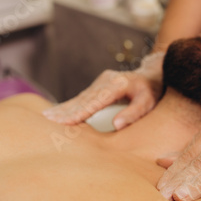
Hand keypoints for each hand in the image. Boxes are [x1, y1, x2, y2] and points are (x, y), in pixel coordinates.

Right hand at [43, 53, 164, 129]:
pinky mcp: (99, 84)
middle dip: (65, 110)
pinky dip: (70, 105)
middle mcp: (106, 80)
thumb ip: (134, 113)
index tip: (65, 121)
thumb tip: (117, 125)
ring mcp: (101, 81)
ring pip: (80, 97)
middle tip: (47, 120)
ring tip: (47, 116)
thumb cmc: (152, 92)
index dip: (79, 113)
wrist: (153, 75)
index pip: (94, 102)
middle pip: (82, 99)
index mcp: (117, 85)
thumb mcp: (148, 103)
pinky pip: (82, 97)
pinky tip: (58, 111)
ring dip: (64, 107)